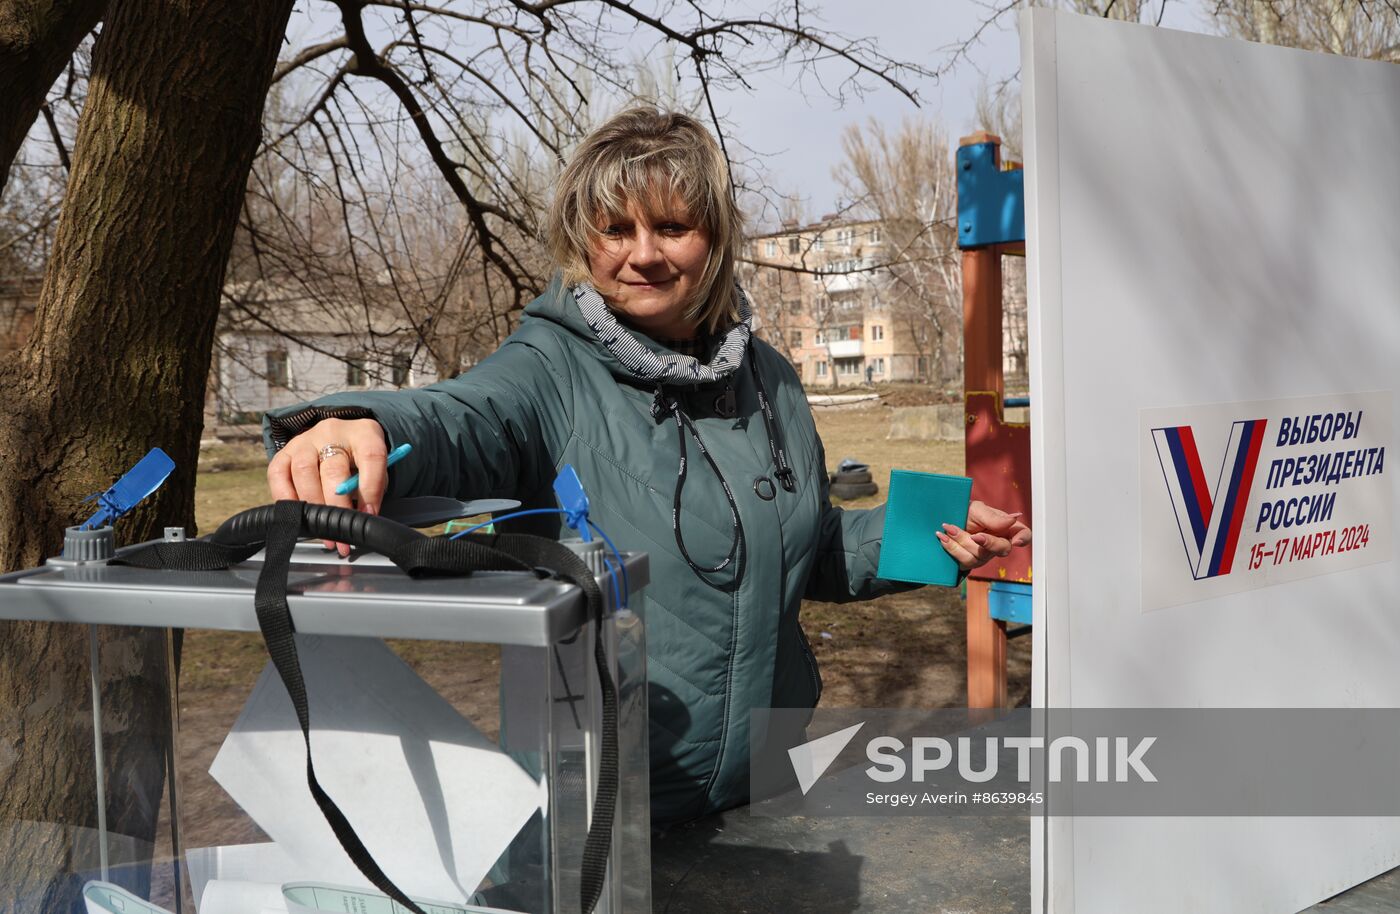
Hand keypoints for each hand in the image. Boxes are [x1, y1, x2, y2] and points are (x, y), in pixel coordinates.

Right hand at [266, 418, 388, 556]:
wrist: (338, 437)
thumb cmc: (359, 458)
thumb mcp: (374, 468)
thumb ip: (373, 487)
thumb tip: (363, 516)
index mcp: (363, 433)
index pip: (371, 457)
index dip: (370, 488)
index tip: (369, 514)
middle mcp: (332, 433)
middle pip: (333, 469)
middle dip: (338, 507)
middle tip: (342, 532)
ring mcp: (305, 441)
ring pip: (303, 471)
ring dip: (313, 506)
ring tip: (322, 529)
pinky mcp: (284, 452)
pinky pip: (277, 473)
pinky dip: (285, 497)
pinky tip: (296, 514)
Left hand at [936, 500, 1031, 571]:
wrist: (942, 519)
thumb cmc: (965, 512)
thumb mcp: (977, 510)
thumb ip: (993, 517)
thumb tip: (1014, 519)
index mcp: (1005, 527)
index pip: (1023, 534)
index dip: (1023, 539)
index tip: (1016, 541)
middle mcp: (997, 543)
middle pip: (1002, 549)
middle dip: (988, 543)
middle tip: (975, 536)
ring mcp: (984, 555)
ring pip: (980, 557)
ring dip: (962, 542)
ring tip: (948, 528)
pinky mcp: (969, 562)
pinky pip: (964, 562)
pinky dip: (952, 548)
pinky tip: (943, 537)